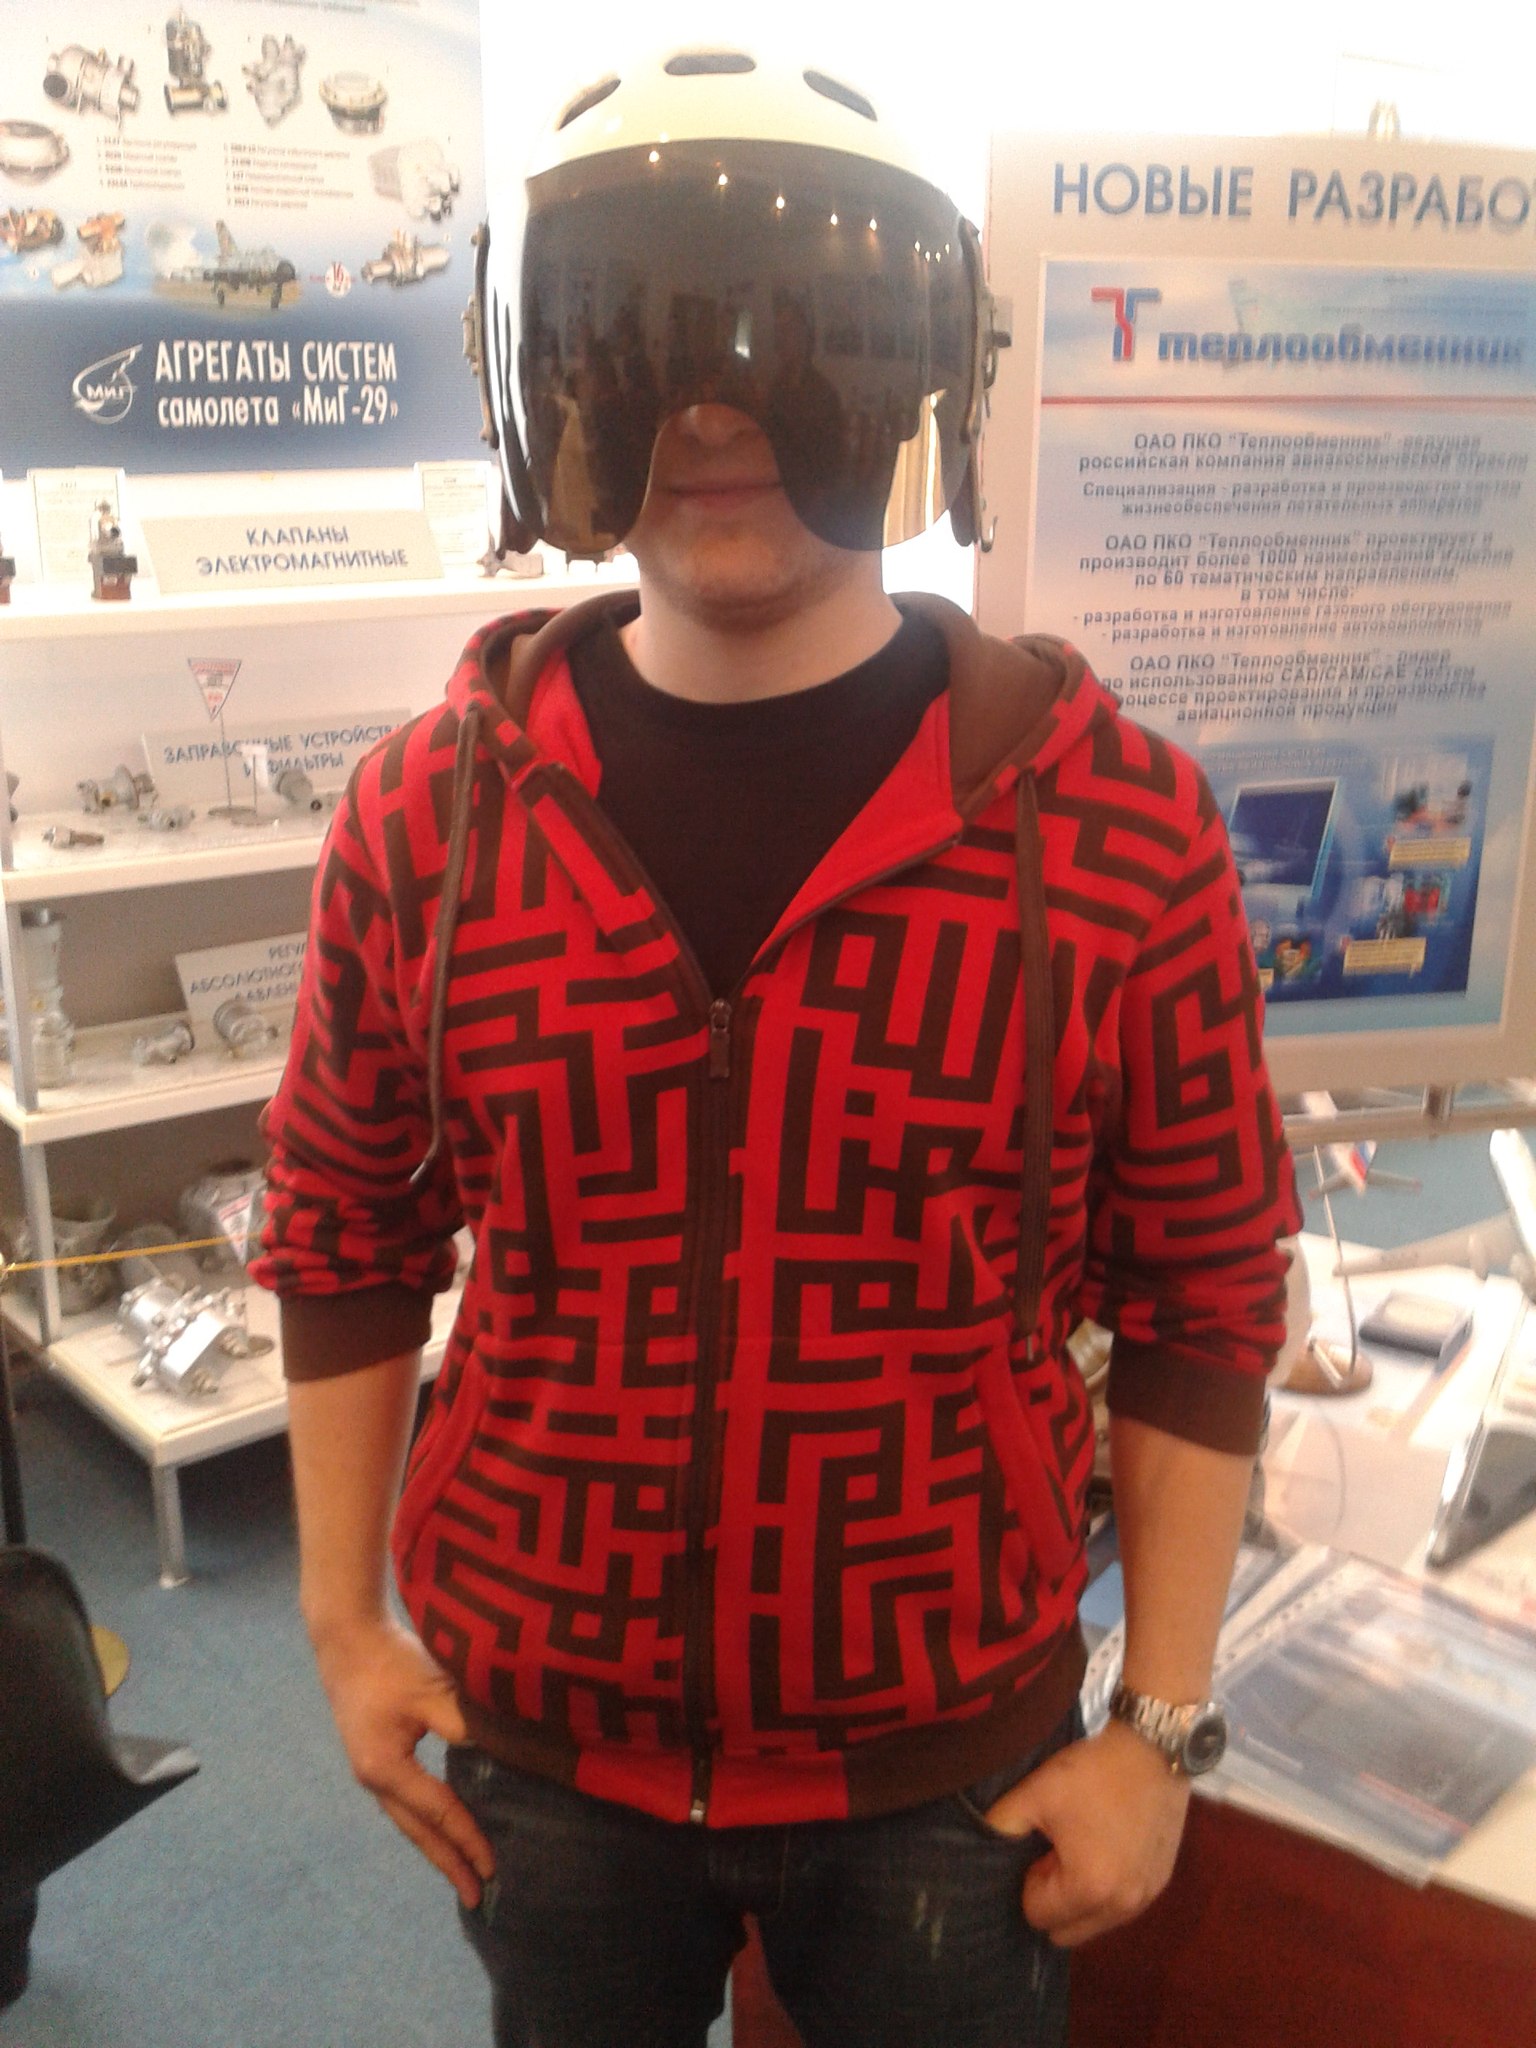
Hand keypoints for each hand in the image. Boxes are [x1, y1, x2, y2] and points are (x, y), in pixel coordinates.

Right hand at [311, 1617, 495, 1907]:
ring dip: (436, 1844)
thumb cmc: (391, 1663)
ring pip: (409, 1819)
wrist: (347, 1637)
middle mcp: (373, 1779)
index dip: (467, 1840)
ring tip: (461, 1869)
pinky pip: (405, 1800)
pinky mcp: (374, 1755)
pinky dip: (426, 1820)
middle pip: (417, 1831)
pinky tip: (441, 1824)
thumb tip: (511, 1753)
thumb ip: (470, 1726)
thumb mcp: (434, 1693)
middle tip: (475, 1895)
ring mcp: (370, 1769)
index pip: (438, 1813)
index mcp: (386, 1770)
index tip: (492, 1870)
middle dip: (447, 1862)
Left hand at [983, 1720, 1191, 1946]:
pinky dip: (1109, 1888)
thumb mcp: (1035, 1793)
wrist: (1153, 1747)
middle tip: (1059, 1851)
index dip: (1031, 1882)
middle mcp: (1122, 1906)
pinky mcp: (1161, 1883)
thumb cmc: (1092, 1772)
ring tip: (1084, 1845)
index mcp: (1088, 1889)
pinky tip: (1109, 1845)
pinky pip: (1122, 1907)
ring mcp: (1146, 1897)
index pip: (1038, 1916)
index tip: (1042, 1846)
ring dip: (1082, 1896)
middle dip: (1055, 1900)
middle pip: (1067, 1932)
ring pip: (1096, 1922)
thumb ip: (1001, 1825)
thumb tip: (983, 1845)